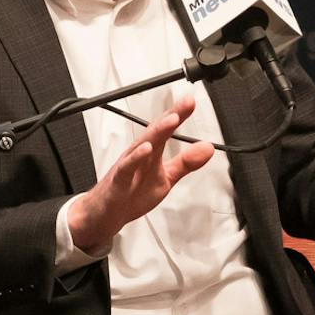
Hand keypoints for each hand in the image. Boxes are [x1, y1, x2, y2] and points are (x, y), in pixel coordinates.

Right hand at [69, 96, 214, 252]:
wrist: (106, 213)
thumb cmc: (133, 192)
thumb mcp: (166, 177)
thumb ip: (186, 163)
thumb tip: (208, 148)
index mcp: (151, 152)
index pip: (166, 129)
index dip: (179, 114)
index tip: (192, 100)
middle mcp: (139, 154)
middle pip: (156, 131)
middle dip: (171, 116)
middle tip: (186, 103)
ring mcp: (128, 165)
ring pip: (142, 144)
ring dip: (157, 131)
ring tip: (173, 119)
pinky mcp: (119, 180)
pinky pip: (127, 167)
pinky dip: (136, 158)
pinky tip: (147, 149)